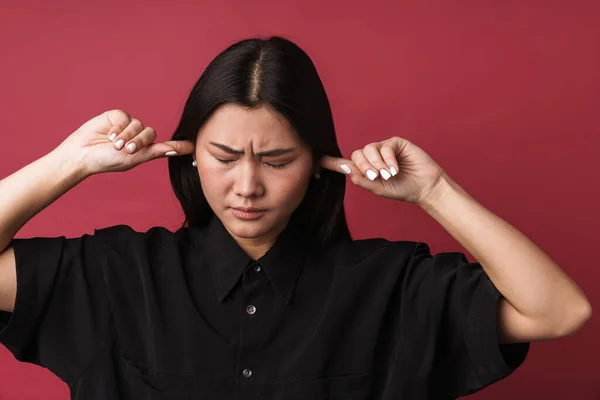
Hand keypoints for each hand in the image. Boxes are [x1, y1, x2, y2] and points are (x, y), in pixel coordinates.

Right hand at [54, 110, 195, 175]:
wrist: (83, 154)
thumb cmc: (107, 161)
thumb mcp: (134, 159)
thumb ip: (155, 152)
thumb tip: (176, 151)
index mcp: (145, 149)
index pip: (166, 145)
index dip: (178, 145)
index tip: (193, 147)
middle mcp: (138, 137)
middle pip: (150, 133)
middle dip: (138, 141)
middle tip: (125, 149)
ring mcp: (128, 126)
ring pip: (138, 124)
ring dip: (126, 135)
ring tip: (114, 144)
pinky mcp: (116, 116)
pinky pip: (125, 117)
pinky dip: (118, 127)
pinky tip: (109, 134)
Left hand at [320, 137, 447, 203]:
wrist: (424, 187)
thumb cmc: (402, 189)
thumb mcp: (379, 188)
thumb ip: (362, 180)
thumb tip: (347, 168)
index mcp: (367, 169)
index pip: (348, 164)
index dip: (333, 162)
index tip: (319, 160)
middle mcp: (373, 157)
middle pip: (357, 154)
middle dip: (364, 166)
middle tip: (376, 177)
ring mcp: (384, 149)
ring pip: (369, 149)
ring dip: (376, 163)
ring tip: (388, 175)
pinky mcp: (396, 143)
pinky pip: (385, 146)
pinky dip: (388, 159)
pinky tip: (395, 169)